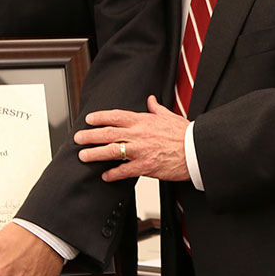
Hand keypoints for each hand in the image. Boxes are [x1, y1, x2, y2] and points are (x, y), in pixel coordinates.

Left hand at [75, 95, 191, 181]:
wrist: (196, 151)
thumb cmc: (184, 134)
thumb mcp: (169, 116)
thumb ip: (156, 108)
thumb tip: (151, 100)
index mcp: (143, 121)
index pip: (116, 116)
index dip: (100, 117)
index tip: (89, 119)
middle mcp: (138, 135)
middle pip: (108, 133)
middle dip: (90, 135)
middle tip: (78, 138)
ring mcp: (140, 151)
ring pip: (111, 151)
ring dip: (95, 153)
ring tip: (83, 155)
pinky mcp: (145, 167)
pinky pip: (124, 171)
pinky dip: (113, 173)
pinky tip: (105, 175)